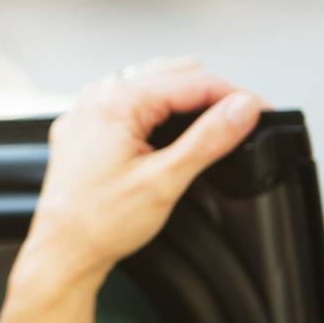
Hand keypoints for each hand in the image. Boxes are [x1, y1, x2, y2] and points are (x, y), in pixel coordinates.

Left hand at [20, 55, 274, 288]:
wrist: (62, 249)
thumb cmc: (99, 222)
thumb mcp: (164, 181)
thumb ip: (208, 139)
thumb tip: (242, 109)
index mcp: (115, 103)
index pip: (191, 79)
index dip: (234, 94)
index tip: (261, 111)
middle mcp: (97, 97)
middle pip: (172, 73)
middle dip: (213, 92)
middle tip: (243, 119)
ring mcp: (89, 110)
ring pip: (151, 83)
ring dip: (186, 97)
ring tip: (215, 123)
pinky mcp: (87, 126)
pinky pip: (129, 100)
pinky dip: (159, 108)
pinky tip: (172, 129)